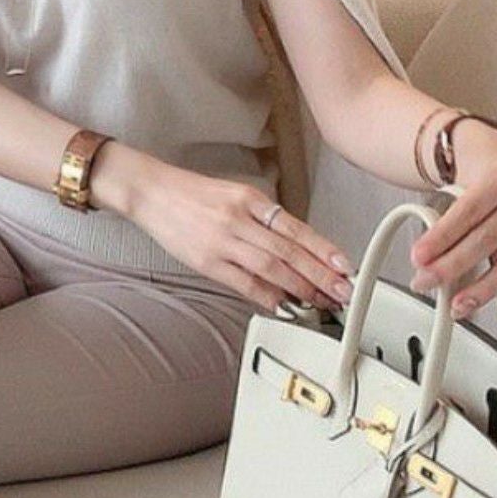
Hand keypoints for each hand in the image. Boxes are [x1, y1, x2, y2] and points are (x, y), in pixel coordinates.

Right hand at [125, 157, 357, 313]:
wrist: (152, 192)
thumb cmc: (194, 195)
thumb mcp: (236, 194)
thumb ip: (264, 219)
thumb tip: (296, 249)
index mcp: (251, 198)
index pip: (296, 228)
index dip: (323, 249)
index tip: (344, 266)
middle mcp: (240, 218)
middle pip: (289, 251)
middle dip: (320, 275)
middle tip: (341, 292)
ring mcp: (222, 240)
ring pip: (270, 268)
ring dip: (299, 288)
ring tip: (319, 301)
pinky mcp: (205, 261)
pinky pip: (242, 282)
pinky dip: (265, 296)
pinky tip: (282, 305)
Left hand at [410, 141, 496, 325]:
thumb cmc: (488, 185)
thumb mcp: (467, 185)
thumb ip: (450, 216)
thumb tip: (427, 259)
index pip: (469, 209)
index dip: (442, 235)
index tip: (419, 257)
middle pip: (488, 236)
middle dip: (454, 265)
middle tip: (427, 281)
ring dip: (484, 288)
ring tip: (460, 304)